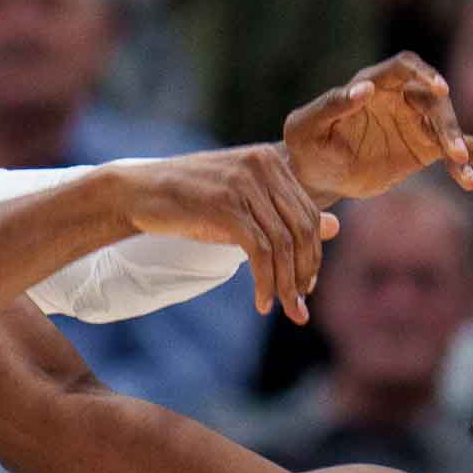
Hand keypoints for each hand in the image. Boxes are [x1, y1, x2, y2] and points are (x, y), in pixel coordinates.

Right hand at [111, 145, 336, 324]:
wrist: (138, 192)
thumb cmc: (190, 200)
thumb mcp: (242, 203)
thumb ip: (284, 213)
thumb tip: (335, 227)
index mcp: (270, 161)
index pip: (308, 214)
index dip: (312, 256)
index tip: (305, 287)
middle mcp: (262, 166)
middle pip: (302, 230)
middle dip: (303, 275)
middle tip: (299, 307)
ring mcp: (243, 184)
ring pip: (283, 245)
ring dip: (286, 286)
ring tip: (284, 311)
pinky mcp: (225, 205)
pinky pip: (260, 252)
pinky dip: (265, 283)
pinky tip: (261, 302)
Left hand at [283, 52, 472, 200]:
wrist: (315, 176)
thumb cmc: (305, 146)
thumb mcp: (305, 127)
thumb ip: (330, 105)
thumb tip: (363, 89)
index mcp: (373, 84)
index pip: (405, 68)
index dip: (423, 74)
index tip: (440, 90)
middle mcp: (400, 98)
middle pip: (434, 101)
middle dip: (446, 125)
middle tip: (452, 152)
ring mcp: (416, 123)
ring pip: (449, 128)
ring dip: (461, 148)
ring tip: (467, 174)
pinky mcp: (425, 149)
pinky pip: (458, 153)